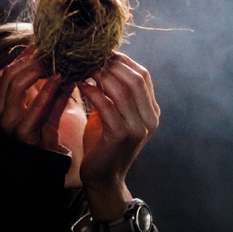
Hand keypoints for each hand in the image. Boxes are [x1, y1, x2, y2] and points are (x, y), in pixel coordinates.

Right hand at [0, 46, 71, 152]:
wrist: (37, 175)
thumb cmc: (41, 145)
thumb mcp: (47, 116)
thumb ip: (54, 97)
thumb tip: (67, 75)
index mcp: (4, 107)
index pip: (9, 73)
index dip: (24, 57)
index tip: (41, 44)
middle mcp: (2, 112)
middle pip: (10, 74)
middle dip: (30, 59)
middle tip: (50, 48)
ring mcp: (10, 123)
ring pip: (16, 85)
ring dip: (36, 69)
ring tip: (55, 60)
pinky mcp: (23, 133)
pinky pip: (33, 108)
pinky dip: (46, 91)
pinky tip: (59, 79)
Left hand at [77, 53, 159, 219]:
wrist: (102, 178)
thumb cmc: (103, 142)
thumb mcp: (113, 113)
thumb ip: (114, 92)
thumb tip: (102, 62)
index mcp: (152, 111)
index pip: (143, 75)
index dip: (123, 61)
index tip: (102, 53)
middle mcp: (150, 118)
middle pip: (135, 79)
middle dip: (112, 65)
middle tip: (90, 57)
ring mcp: (138, 128)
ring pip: (123, 90)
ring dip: (102, 75)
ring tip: (84, 68)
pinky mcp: (122, 136)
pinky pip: (107, 106)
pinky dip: (93, 92)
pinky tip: (80, 85)